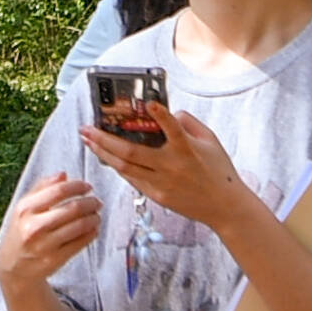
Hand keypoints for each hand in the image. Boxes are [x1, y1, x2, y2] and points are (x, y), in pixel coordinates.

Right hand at [0, 170, 101, 297]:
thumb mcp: (23, 208)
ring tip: (96, 216)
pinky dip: (91, 234)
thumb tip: (63, 175)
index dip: (78, 186)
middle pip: (73, 208)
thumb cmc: (21, 232)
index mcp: (25, 209)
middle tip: (96, 202)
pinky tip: (93, 229)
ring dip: (94, 218)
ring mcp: (45, 244)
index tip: (88, 187)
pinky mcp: (55, 259)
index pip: (59, 191)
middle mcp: (34, 226)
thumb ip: (41, 188)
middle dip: (90, 203)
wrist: (13, 267)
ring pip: (80, 226)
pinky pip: (80, 243)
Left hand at [85, 95, 254, 228]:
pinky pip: (131, 179)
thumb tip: (168, 112)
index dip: (161, 115)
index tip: (149, 103)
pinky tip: (106, 157)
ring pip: (124, 167)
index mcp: (187, 149)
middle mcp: (171, 166)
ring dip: (103, 153)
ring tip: (88, 141)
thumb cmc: (218, 169)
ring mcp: (161, 183)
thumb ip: (189, 123)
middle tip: (86, 128)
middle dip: (104, 139)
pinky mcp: (157, 196)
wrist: (224, 207)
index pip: (173, 128)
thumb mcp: (210, 140)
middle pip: (130, 152)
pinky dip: (117, 166)